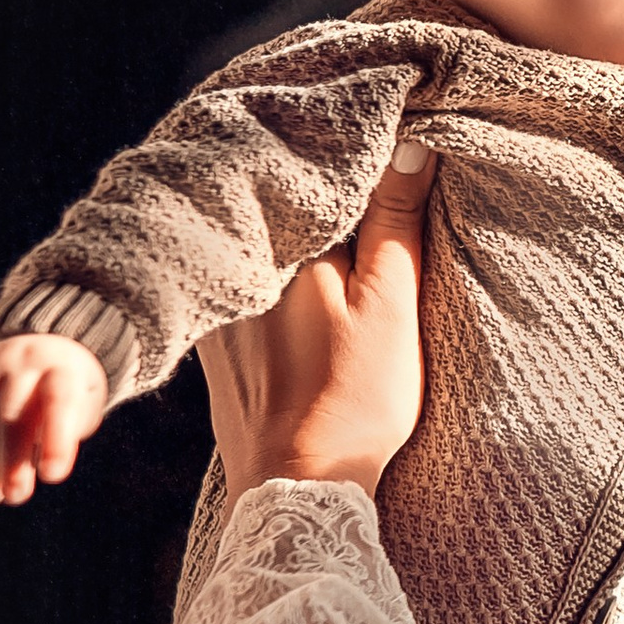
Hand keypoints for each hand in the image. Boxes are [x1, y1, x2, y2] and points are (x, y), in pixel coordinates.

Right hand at [0, 333, 109, 503]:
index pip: (58, 400)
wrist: (37, 352)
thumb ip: (64, 434)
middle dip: (11, 461)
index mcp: (59, 367)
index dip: (55, 440)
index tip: (52, 477)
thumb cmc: (65, 396)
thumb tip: (42, 469)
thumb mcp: (81, 409)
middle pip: (10, 414)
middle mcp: (19, 361)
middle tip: (16, 496)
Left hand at [198, 141, 434, 500]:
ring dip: (295, 227)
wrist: (295, 489)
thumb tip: (409, 142)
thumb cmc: (351, 399)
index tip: (392, 134)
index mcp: (281, 244)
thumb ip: (395, 220)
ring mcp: (217, 302)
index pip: (321, 174)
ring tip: (339, 215)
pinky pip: (246, 279)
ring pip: (266, 242)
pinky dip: (273, 269)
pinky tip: (299, 281)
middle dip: (325, 190)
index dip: (357, 155)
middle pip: (286, 205)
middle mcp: (236, 264)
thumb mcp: (391, 303)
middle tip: (373, 168)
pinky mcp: (213, 337)